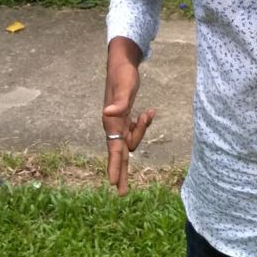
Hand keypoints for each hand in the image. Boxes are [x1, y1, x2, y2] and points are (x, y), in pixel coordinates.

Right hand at [103, 37, 155, 195]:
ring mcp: (118, 122)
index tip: (112, 183)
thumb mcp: (125, 86)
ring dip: (141, 131)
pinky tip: (148, 112)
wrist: (121, 64)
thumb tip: (108, 114)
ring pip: (130, 140)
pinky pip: (133, 129)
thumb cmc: (123, 74)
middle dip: (120, 172)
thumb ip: (120, 102)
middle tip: (121, 193)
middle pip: (119, 153)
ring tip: (148, 113)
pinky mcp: (124, 117)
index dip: (114, 166)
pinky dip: (142, 124)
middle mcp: (113, 124)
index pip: (114, 149)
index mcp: (112, 122)